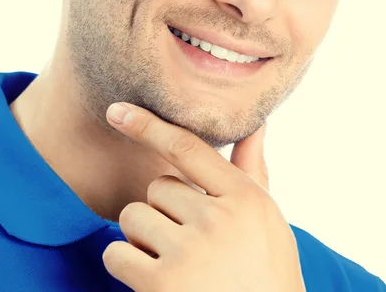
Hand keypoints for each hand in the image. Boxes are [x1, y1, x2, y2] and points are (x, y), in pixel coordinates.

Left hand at [102, 102, 305, 291]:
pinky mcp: (161, 285)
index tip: (118, 112)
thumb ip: (253, 170)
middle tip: (189, 242)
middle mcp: (217, 219)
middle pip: (157, 188)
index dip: (149, 126)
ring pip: (133, 217)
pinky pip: (116, 254)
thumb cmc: (266, 274)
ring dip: (143, 238)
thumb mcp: (269, 220)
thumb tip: (256, 123)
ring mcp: (189, 252)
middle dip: (163, 211)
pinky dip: (125, 264)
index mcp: (245, 198)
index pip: (187, 148)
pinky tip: (153, 279)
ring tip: (175, 263)